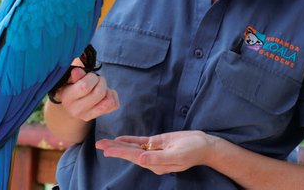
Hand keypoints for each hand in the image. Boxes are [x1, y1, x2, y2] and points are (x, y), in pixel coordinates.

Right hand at [54, 66, 118, 121]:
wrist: (70, 105)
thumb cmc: (71, 88)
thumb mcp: (69, 80)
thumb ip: (75, 76)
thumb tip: (77, 71)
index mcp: (68, 99)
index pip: (86, 86)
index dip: (91, 77)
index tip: (89, 75)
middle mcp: (77, 110)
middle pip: (100, 93)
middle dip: (101, 81)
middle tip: (96, 80)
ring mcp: (88, 116)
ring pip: (110, 101)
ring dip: (107, 90)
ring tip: (99, 87)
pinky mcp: (98, 116)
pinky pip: (115, 105)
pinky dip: (112, 95)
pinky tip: (104, 93)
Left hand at [96, 130, 217, 174]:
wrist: (204, 145)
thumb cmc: (193, 151)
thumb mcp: (177, 155)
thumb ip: (159, 159)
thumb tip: (140, 160)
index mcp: (156, 164)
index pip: (134, 158)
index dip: (120, 153)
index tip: (106, 150)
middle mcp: (152, 158)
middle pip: (129, 153)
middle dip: (114, 149)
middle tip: (99, 144)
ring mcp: (154, 150)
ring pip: (133, 147)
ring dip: (119, 144)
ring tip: (104, 142)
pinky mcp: (157, 143)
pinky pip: (140, 142)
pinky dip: (130, 140)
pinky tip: (120, 139)